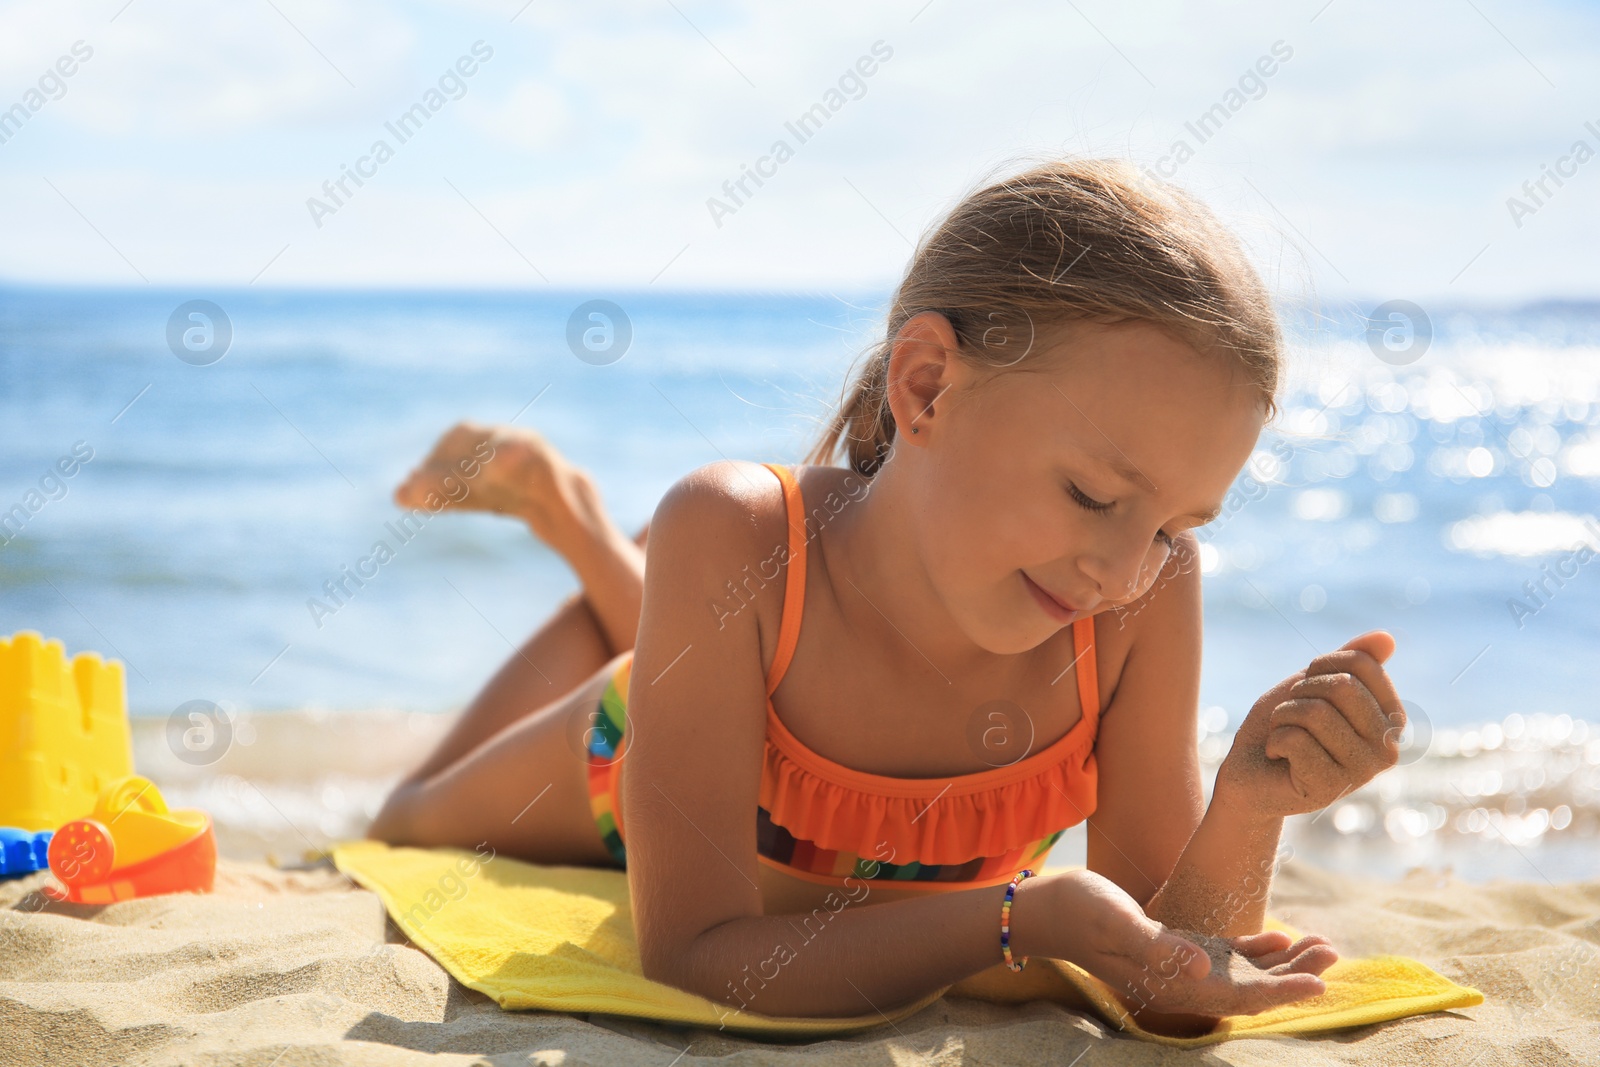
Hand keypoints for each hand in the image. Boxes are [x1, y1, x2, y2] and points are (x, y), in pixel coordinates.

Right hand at [1036, 870, 1334, 1025]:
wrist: (1049, 907)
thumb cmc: (1080, 912)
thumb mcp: (1117, 922)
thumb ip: (1158, 945)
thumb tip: (1202, 966)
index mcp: (1172, 984)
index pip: (1239, 999)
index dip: (1281, 994)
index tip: (1320, 985)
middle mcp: (1184, 982)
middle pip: (1252, 989)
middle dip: (1296, 976)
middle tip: (1336, 952)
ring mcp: (1183, 965)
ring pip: (1247, 974)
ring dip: (1286, 964)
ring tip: (1326, 946)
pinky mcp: (1178, 946)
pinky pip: (1228, 956)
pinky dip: (1259, 951)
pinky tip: (1285, 941)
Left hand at [1218, 631, 1404, 818]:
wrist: (1250, 772)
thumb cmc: (1285, 724)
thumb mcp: (1314, 684)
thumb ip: (1351, 661)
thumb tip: (1387, 637)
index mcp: (1391, 719)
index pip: (1363, 664)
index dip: (1321, 665)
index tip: (1306, 686)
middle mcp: (1386, 748)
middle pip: (1342, 687)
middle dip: (1300, 693)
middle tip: (1291, 715)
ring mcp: (1361, 772)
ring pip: (1315, 713)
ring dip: (1283, 717)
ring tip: (1284, 736)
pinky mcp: (1330, 788)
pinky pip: (1294, 739)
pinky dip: (1274, 740)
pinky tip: (1279, 757)